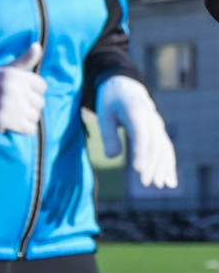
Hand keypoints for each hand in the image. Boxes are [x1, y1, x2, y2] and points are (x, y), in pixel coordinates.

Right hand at [0, 45, 43, 135]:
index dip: (30, 92)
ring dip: (24, 119)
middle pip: (40, 103)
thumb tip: (37, 46)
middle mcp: (11, 88)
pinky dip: (21, 130)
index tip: (15, 92)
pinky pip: (29, 129)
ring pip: (35, 117)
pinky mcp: (3, 121)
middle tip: (8, 105)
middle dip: (27, 107)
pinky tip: (8, 124)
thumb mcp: (5, 71)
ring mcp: (7, 105)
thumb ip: (24, 60)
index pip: (41, 87)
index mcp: (13, 74)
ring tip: (7, 114)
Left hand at [95, 74, 177, 188]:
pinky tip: (169, 180)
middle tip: (145, 183)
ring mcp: (157, 125)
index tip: (138, 169)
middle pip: (154, 144)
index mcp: (135, 113)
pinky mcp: (159, 131)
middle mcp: (151, 119)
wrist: (125, 86)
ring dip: (163, 167)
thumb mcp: (104, 115)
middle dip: (152, 164)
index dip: (140, 152)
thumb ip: (107, 135)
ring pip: (163, 148)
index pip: (140, 135)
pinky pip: (166, 148)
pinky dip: (168, 164)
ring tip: (159, 185)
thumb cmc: (110, 101)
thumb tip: (111, 157)